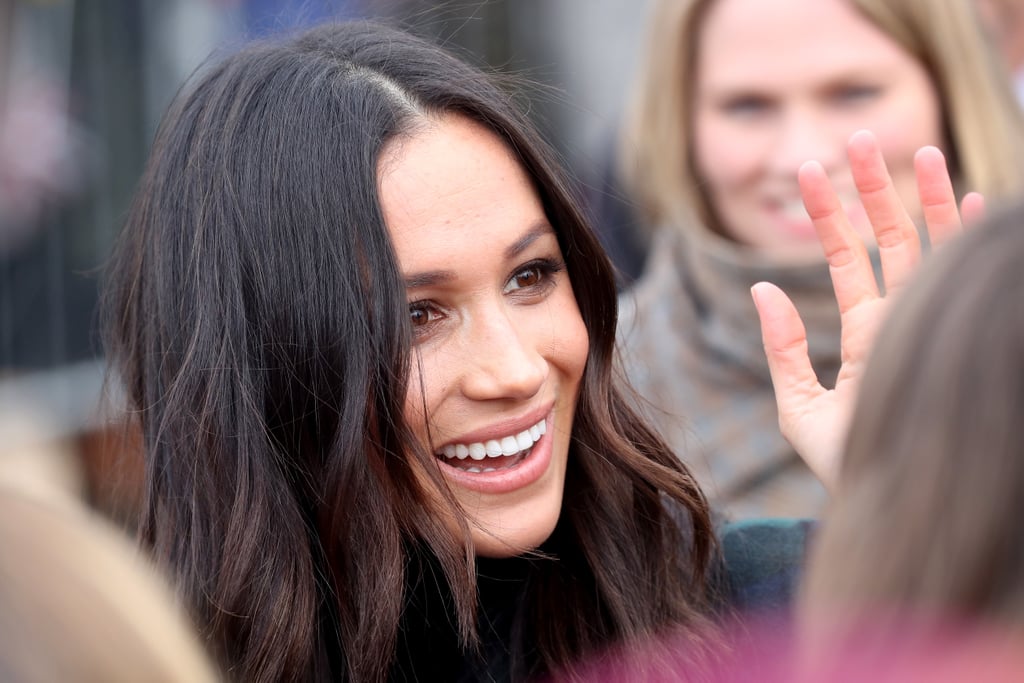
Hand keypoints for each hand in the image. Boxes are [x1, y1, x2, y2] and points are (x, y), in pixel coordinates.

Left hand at [751, 130, 983, 491]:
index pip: (846, 260)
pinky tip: (973, 199)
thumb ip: (783, 350)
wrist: (898, 509)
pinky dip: (968, 239)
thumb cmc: (849, 468)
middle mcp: (904, 321)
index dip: (828, 214)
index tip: (809, 170)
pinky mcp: (955, 334)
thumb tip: (763, 287)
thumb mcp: (799, 410)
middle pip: (890, 241)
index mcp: (864, 333)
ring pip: (933, 249)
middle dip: (874, 189)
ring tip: (917, 149)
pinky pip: (965, 278)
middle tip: (857, 138)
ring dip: (927, 198)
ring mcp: (934, 325)